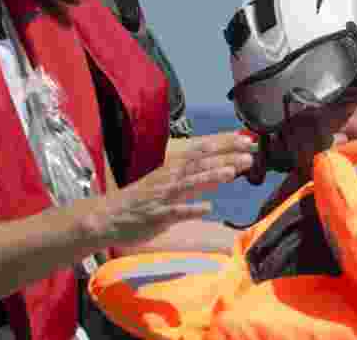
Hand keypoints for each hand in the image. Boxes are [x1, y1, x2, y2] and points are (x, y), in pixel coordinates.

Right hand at [81, 133, 256, 248]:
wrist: (107, 216)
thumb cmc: (143, 199)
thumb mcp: (170, 182)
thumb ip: (197, 174)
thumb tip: (227, 166)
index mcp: (173, 167)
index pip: (203, 150)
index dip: (225, 144)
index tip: (248, 140)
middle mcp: (169, 177)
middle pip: (200, 163)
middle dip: (225, 157)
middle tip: (249, 153)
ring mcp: (163, 196)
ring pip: (189, 183)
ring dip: (211, 176)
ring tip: (232, 172)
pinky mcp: (157, 216)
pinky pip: (175, 212)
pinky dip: (191, 209)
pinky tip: (208, 207)